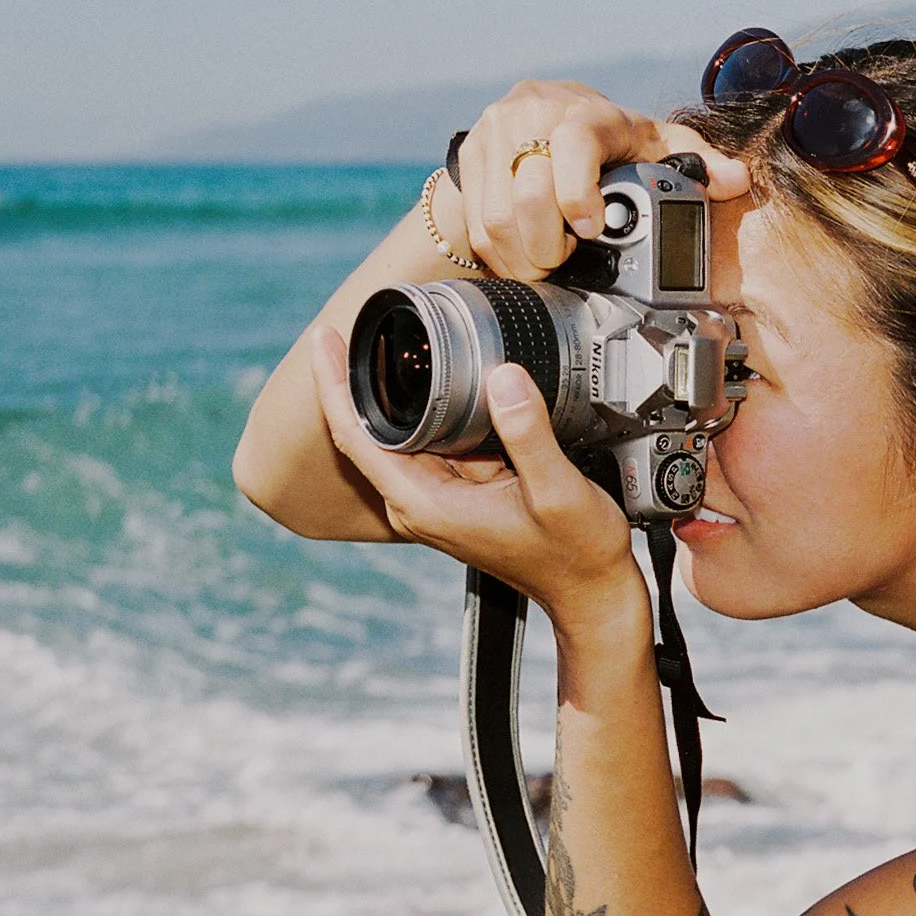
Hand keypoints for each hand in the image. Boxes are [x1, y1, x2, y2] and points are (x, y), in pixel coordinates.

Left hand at [310, 327, 641, 625]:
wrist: (591, 590)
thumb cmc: (575, 553)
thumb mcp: (557, 490)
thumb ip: (528, 433)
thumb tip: (503, 375)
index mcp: (426, 504)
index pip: (356, 438)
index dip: (334, 386)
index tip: (324, 340)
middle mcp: (420, 503)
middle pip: (368, 432)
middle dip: (355, 379)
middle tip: (351, 325)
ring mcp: (437, 498)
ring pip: (402, 434)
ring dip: (395, 391)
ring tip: (390, 340)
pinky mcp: (458, 492)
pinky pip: (434, 441)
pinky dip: (432, 407)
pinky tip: (442, 377)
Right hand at [448, 80, 749, 280]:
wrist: (541, 118)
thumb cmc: (610, 139)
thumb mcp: (655, 144)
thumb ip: (697, 161)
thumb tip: (735, 179)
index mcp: (587, 111)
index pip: (573, 141)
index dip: (578, 192)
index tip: (590, 229)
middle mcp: (534, 113)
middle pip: (528, 195)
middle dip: (551, 246)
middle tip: (569, 261)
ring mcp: (495, 133)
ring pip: (497, 218)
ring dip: (526, 256)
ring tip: (550, 260)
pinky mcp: (468, 155)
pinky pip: (476, 224)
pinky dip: (502, 254)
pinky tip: (526, 253)